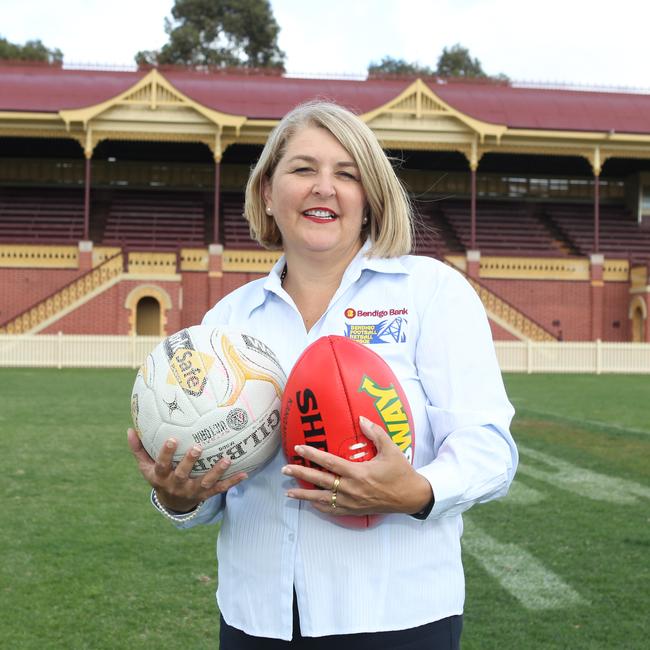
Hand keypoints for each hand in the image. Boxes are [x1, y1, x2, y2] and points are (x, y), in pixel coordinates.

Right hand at [127, 428, 247, 512]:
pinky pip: (220, 489)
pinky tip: (245, 473)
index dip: (166, 454)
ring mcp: (193, 491)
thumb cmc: (159, 477)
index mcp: (161, 477)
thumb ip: (139, 449)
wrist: (173, 503)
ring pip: (205, 482)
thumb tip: (130, 429)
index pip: (162, 465)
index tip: (172, 439)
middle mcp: (177, 485)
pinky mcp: (206, 495)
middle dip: (190, 461)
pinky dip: (232, 482)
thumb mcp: (146, 467)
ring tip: (227, 459)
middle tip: (198, 447)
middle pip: (183, 474)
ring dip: (216, 471)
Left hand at [282, 416, 432, 518]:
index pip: (330, 462)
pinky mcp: (354, 511)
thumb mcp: (391, 449)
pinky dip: (318, 506)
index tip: (298, 448)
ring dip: (304, 495)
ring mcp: (351, 502)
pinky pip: (332, 510)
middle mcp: (351, 489)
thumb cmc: (401, 472)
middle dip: (301, 474)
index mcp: (358, 473)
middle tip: (285, 469)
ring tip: (288, 491)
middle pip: (320, 481)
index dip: (312, 455)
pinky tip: (309, 503)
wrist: (411, 497)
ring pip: (322, 499)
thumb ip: (375, 433)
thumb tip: (360, 418)